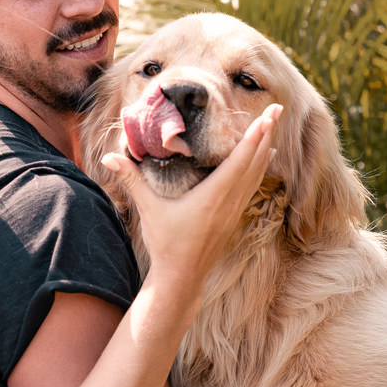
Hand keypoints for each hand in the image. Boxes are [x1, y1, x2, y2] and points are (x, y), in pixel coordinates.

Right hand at [102, 104, 280, 281]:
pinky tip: (265, 158)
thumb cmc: (166, 243)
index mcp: (213, 196)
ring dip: (265, 148)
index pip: (240, 159)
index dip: (255, 136)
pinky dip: (260, 167)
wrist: (182, 277)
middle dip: (266, 133)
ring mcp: (234, 210)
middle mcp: (230, 201)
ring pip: (257, 173)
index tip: (268, 115)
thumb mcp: (149, 209)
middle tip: (276, 109)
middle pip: (255, 161)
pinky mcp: (234, 216)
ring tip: (273, 126)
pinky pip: (252, 185)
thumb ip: (132, 179)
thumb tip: (109, 157)